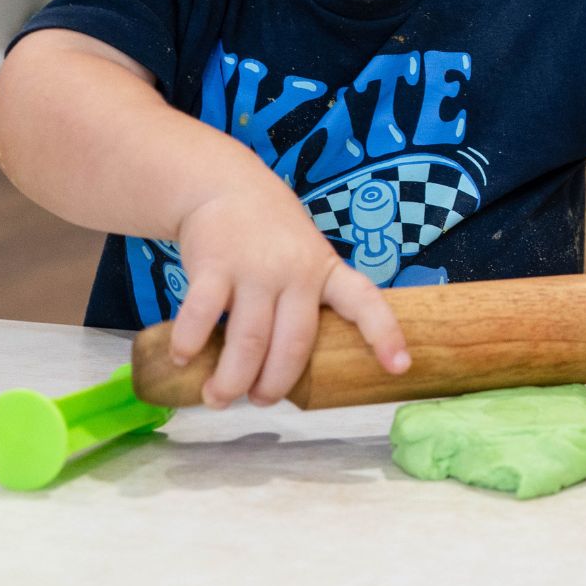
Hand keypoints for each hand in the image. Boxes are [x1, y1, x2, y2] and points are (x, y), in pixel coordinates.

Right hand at [169, 179, 410, 407]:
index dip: (384, 334)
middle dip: (275, 385)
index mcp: (324, 270)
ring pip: (248, 342)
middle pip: (293, 344)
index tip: (400, 366)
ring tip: (219, 397)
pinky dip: (191, 345)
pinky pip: (202, 316)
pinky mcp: (213, 266)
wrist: (223, 184)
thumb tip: (285, 369)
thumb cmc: (268, 233)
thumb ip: (303, 301)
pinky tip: (184, 359)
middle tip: (259, 401)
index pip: (364, 301)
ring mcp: (254, 268)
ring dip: (231, 380)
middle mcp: (295, 271)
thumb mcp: (304, 255)